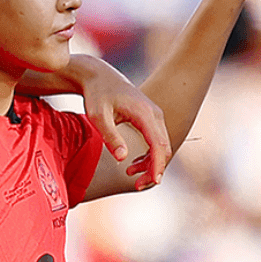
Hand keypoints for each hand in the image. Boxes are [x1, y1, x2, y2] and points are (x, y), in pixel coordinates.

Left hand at [67, 55, 170, 189]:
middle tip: (137, 185)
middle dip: (154, 169)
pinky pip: (157, 141)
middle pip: (164, 148)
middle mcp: (155, 114)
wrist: (98, 76)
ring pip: (162, 146)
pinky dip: (149, 155)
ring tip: (130, 174)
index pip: (158, 145)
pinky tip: (133, 163)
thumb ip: (110, 136)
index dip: (157, 166)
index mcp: (145, 114)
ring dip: (151, 164)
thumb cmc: (96, 95)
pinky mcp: (150, 118)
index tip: (152, 182)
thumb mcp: (98, 116)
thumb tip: (122, 158)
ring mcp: (154, 115)